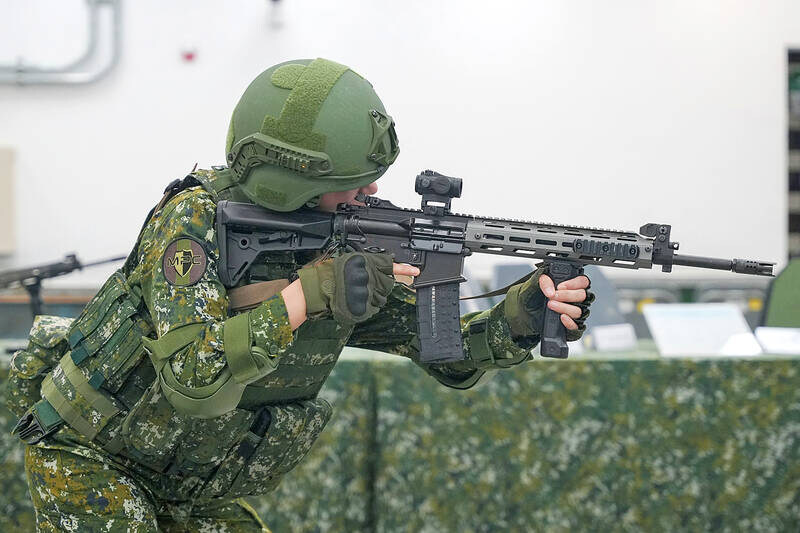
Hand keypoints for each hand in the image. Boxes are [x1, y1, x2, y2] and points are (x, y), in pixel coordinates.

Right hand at [297, 252, 419, 324]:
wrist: (317, 287)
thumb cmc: (329, 272)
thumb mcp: (351, 261)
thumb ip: (368, 264)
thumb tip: (384, 268)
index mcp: (367, 263)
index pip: (390, 266)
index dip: (404, 269)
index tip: (416, 272)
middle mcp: (369, 277)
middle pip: (386, 285)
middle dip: (379, 286)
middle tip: (365, 284)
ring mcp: (367, 292)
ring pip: (379, 297)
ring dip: (371, 296)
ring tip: (354, 291)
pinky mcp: (363, 305)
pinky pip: (371, 308)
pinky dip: (366, 307)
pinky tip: (354, 300)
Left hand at [504, 265, 593, 340]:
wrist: (524, 312)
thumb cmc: (533, 296)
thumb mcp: (535, 285)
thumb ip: (544, 281)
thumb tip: (551, 290)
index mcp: (571, 286)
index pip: (583, 282)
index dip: (574, 283)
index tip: (560, 286)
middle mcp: (575, 299)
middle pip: (582, 296)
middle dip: (567, 295)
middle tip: (553, 296)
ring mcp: (574, 313)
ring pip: (579, 311)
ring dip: (565, 308)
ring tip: (551, 305)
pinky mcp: (570, 326)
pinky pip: (576, 327)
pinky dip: (570, 322)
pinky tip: (561, 317)